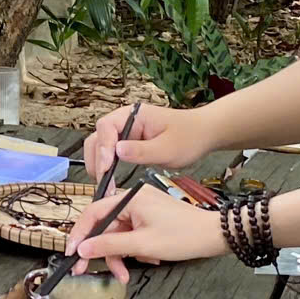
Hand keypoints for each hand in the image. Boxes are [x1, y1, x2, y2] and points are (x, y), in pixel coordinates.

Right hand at [66, 187, 224, 280]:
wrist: (214, 236)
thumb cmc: (183, 236)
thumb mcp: (142, 244)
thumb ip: (109, 245)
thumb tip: (82, 249)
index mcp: (129, 198)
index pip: (93, 212)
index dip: (79, 234)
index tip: (71, 253)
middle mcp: (133, 199)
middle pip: (104, 226)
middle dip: (99, 251)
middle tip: (84, 270)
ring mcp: (142, 208)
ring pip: (117, 234)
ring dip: (118, 255)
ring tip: (125, 274)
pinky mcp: (149, 217)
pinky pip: (131, 234)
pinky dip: (132, 249)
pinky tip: (146, 259)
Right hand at [81, 103, 211, 184]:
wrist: (202, 134)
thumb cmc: (189, 137)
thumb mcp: (168, 148)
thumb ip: (142, 150)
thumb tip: (116, 151)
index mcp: (134, 114)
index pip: (107, 127)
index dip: (103, 147)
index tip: (106, 167)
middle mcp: (125, 120)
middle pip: (98, 136)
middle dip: (97, 159)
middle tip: (103, 181)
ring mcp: (125, 131)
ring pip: (99, 145)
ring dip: (98, 163)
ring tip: (105, 184)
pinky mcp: (127, 142)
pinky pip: (109, 153)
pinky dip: (106, 166)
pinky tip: (110, 179)